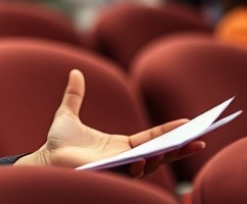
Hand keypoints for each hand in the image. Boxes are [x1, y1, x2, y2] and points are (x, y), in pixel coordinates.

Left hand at [18, 70, 204, 177]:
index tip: (191, 124)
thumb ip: (75, 95)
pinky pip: (128, 172)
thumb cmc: (57, 143)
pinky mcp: (108, 174)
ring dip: (165, 155)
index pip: (153, 139)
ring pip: (149, 164)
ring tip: (183, 143)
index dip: (172, 132)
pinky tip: (144, 158)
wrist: (45, 157)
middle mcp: (123, 158)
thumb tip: (74, 72)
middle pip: (159, 153)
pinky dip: (138, 166)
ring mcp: (117, 168)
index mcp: (121, 145)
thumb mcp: (68, 114)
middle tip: (202, 139)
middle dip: (181, 147)